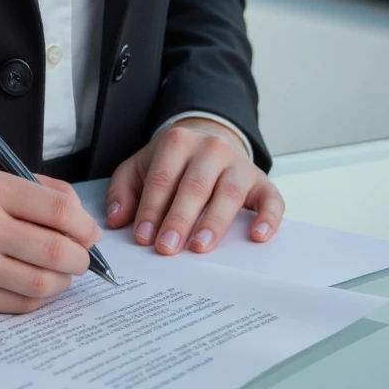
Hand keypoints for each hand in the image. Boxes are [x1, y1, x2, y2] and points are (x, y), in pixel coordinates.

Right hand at [0, 165, 100, 313]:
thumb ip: (36, 190)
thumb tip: (81, 217)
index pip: (58, 210)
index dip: (84, 226)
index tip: (89, 233)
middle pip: (56, 252)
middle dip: (80, 259)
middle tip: (81, 258)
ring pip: (42, 284)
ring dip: (62, 282)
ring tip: (59, 273)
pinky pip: (19, 304)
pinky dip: (35, 297)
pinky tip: (31, 283)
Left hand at [104, 118, 284, 254]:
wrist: (210, 142)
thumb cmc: (172, 163)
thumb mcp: (141, 166)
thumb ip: (124, 189)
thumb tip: (117, 219)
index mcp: (177, 141)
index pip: (162, 178)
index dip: (151, 208)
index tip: (142, 237)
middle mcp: (211, 148)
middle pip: (194, 186)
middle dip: (179, 219)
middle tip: (167, 248)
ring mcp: (239, 164)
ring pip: (228, 192)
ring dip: (214, 222)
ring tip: (200, 247)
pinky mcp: (262, 181)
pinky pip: (271, 199)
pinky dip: (267, 218)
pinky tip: (257, 236)